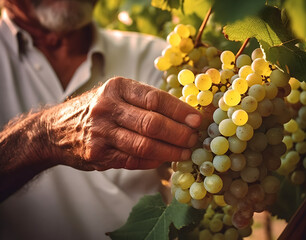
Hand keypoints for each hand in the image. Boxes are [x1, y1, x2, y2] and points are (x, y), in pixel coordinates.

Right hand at [44, 77, 201, 170]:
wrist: (56, 129)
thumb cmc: (95, 109)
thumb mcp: (116, 95)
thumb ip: (144, 102)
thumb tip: (183, 115)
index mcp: (116, 87)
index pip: (155, 99)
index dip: (180, 111)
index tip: (197, 120)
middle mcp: (107, 108)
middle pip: (153, 123)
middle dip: (179, 133)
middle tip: (193, 138)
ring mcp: (101, 133)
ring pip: (145, 145)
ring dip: (171, 151)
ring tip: (185, 152)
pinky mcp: (98, 154)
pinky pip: (134, 159)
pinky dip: (154, 160)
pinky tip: (165, 158)